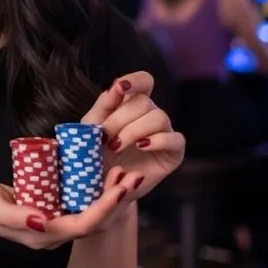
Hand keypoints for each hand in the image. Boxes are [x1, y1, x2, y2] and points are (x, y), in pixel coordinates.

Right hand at [0, 165, 141, 249]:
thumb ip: (15, 215)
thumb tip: (41, 219)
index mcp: (43, 234)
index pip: (84, 225)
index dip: (105, 208)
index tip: (120, 187)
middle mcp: (53, 231)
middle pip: (95, 222)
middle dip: (116, 201)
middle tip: (131, 176)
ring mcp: (53, 222)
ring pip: (91, 214)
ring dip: (110, 196)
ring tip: (123, 174)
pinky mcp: (51, 210)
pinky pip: (80, 205)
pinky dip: (95, 191)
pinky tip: (102, 174)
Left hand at [83, 71, 184, 198]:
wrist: (100, 186)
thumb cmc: (93, 154)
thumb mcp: (92, 127)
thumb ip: (104, 105)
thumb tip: (116, 86)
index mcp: (130, 104)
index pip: (144, 81)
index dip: (136, 80)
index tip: (120, 87)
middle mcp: (150, 115)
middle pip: (145, 102)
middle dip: (121, 118)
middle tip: (105, 137)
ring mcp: (164, 133)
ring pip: (159, 117)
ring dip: (133, 130)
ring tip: (117, 146)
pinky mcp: (173, 153)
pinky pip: (175, 139)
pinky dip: (157, 140)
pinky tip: (141, 146)